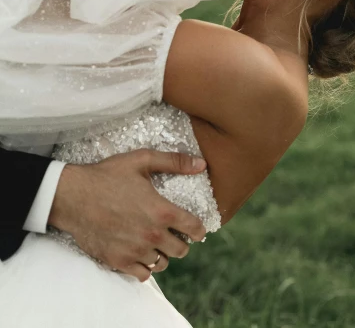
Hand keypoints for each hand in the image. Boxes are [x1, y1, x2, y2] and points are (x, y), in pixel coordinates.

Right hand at [48, 149, 206, 280]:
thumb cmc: (108, 175)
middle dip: (181, 242)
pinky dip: (144, 266)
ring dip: (163, 254)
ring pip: (162, 264)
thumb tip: (201, 164)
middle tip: (173, 233)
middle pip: (181, 250)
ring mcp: (135, 251)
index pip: (194, 229)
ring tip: (156, 243)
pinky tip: (140, 253)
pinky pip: (142, 274)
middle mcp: (152, 235)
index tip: (196, 228)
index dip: (199, 229)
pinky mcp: (118, 261)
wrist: (73, 196)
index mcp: (162, 211)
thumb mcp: (142, 160)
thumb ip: (174, 161)